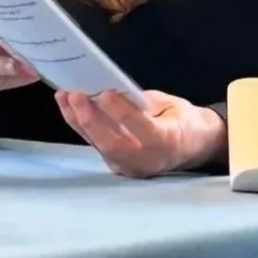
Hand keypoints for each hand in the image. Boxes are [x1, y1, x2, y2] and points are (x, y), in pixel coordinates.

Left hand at [55, 89, 226, 177]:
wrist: (194, 146)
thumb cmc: (184, 121)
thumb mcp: (171, 105)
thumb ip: (143, 102)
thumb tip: (113, 91)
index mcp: (168, 142)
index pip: (142, 129)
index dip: (122, 113)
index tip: (105, 93)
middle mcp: (146, 160)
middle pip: (112, 144)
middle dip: (90, 119)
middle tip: (75, 95)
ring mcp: (130, 167)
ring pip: (99, 145)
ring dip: (78, 121)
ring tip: (64, 97)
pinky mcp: (117, 165)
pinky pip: (97, 145)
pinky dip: (82, 126)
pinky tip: (70, 108)